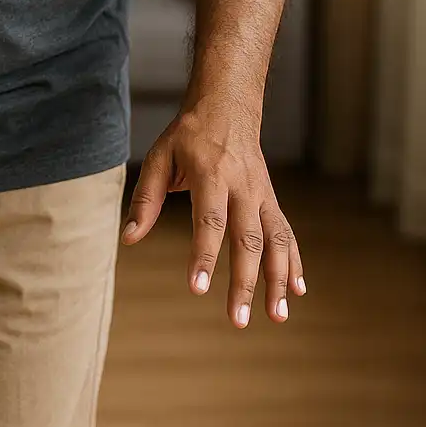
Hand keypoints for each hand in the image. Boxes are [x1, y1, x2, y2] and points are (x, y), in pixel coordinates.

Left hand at [119, 100, 306, 328]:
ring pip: (276, 241)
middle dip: (244, 282)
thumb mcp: (160, 156)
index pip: (210, 221)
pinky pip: (286, 234)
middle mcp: (242, 186)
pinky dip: (293, 262)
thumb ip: (146, 199)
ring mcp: (262, 194)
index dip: (204, 256)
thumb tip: (129, 238)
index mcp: (211, 174)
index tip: (198, 289)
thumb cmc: (188, 135)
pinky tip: (296, 291)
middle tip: (237, 320)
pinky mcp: (271, 200)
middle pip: (247, 240)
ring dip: (278, 280)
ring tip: (277, 316)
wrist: (228, 107)